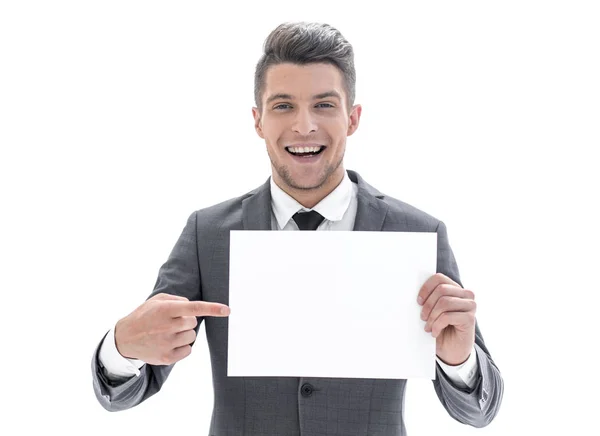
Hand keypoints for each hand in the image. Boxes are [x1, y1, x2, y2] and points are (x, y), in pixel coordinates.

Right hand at [114, 293, 229, 364]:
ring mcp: (166, 344)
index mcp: (165, 310)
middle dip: (186, 320)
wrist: (124, 339)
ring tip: (168, 333)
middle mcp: (166, 327)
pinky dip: (182, 346)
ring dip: (184, 333)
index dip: (212, 309)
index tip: (227, 310)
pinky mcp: (166, 358)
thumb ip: (177, 300)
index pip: (194, 308)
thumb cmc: (144, 316)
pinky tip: (168, 343)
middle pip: (193, 322)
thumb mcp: (156, 301)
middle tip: (172, 322)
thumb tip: (192, 307)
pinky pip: (188, 350)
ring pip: (191, 336)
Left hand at [417, 273, 475, 365]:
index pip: (439, 278)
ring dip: (432, 317)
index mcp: (455, 288)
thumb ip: (429, 299)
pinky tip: (434, 333)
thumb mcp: (433, 311)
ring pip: (445, 302)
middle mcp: (466, 294)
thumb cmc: (441, 329)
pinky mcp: (470, 319)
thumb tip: (414, 293)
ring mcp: (470, 306)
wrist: (451, 351)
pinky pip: (447, 316)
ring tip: (428, 327)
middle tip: (422, 317)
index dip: (426, 288)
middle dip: (428, 305)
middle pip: (441, 289)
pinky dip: (437, 325)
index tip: (418, 301)